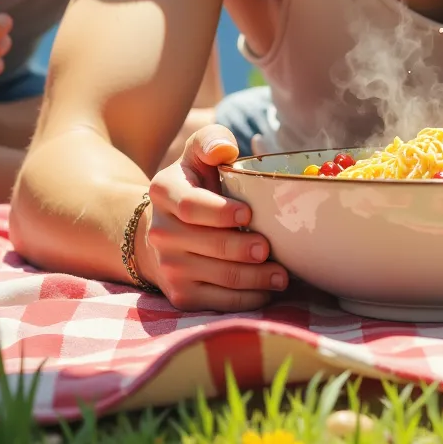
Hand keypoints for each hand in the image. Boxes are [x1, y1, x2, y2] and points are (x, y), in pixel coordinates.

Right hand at [137, 125, 286, 311]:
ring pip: (218, 277)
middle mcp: (161, 232)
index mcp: (164, 192)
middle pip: (208, 246)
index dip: (220, 212)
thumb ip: (211, 141)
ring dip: (254, 278)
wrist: (164, 229)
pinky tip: (268, 290)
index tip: (249, 213)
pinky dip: (247, 298)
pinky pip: (218, 302)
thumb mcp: (197, 154)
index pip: (191, 206)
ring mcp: (168, 267)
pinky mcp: (180, 295)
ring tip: (282, 275)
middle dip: (243, 249)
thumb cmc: (195, 185)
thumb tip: (224, 150)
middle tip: (269, 248)